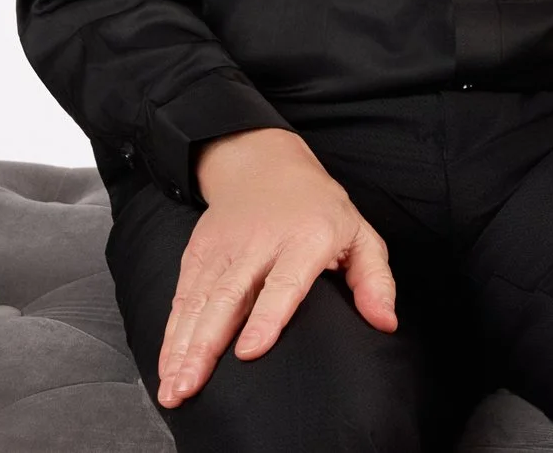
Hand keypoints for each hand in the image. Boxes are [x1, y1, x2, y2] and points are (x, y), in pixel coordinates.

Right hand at [156, 127, 397, 406]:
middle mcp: (259, 242)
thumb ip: (375, 280)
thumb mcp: (358, 233)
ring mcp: (224, 247)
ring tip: (174, 389)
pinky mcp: (198, 251)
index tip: (249, 352)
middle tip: (192, 387)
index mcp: (305, 239)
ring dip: (183, 347)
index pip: (284, 283)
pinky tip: (167, 366)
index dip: (266, 317)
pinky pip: (183, 297)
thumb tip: (385, 323)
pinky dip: (172, 333)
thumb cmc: (318, 209)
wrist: (263, 163)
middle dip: (207, 346)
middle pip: (230, 297)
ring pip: (199, 300)